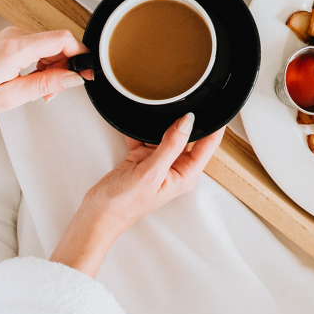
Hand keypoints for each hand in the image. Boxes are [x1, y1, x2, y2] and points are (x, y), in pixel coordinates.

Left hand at [0, 27, 92, 123]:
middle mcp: (13, 35)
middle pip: (59, 42)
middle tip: (54, 93)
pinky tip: (31, 82)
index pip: (62, 38)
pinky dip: (42, 65)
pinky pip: (36, 47)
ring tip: (40, 92)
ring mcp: (10, 36)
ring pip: (49, 45)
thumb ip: (45, 85)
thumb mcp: (8, 98)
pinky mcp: (7, 41)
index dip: (81, 55)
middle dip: (66, 67)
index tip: (87, 74)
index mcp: (14, 47)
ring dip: (53, 68)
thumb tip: (74, 77)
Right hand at [49, 114, 224, 276]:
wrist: (97, 213)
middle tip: (182, 100)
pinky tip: (136, 122)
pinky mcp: (142, 158)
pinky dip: (140, 130)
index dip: (215, 125)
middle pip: (188, 136)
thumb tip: (188, 122)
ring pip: (165, 133)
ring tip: (157, 109)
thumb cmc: (124, 204)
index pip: (208, 145)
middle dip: (184, 120)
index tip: (216, 105)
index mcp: (185, 174)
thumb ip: (171, 145)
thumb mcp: (151, 172)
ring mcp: (158, 162)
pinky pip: (145, 137)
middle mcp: (175, 167)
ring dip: (160, 124)